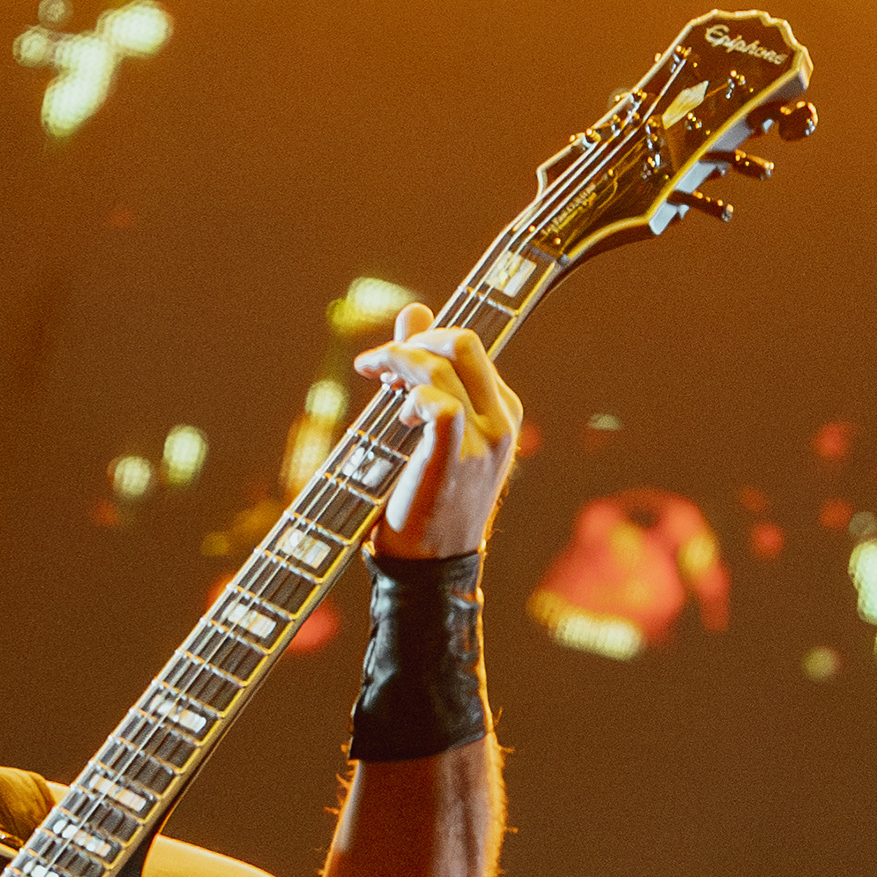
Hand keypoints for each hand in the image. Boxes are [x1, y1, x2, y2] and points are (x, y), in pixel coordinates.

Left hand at [353, 304, 522, 559]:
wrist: (431, 567)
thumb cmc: (426, 500)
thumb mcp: (428, 429)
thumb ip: (424, 369)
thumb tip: (414, 308)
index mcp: (501, 409)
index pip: (467, 346)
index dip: (423, 341)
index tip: (390, 364)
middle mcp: (500, 419)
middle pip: (463, 341)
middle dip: (413, 340)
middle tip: (379, 367)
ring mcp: (485, 439)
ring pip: (445, 364)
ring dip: (398, 362)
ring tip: (375, 382)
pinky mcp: (457, 458)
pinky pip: (440, 404)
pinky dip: (412, 398)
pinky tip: (397, 415)